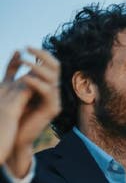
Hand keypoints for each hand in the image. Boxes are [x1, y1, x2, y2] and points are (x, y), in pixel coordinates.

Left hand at [0, 48, 59, 176]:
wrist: (13, 136)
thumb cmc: (12, 112)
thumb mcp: (12, 87)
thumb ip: (15, 72)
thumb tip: (18, 52)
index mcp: (46, 85)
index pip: (50, 64)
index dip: (41, 54)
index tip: (26, 46)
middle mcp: (53, 91)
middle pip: (55, 67)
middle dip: (42, 56)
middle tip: (27, 48)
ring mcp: (54, 100)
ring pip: (52, 78)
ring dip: (37, 67)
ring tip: (24, 61)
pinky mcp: (52, 109)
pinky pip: (48, 92)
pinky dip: (36, 83)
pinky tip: (25, 78)